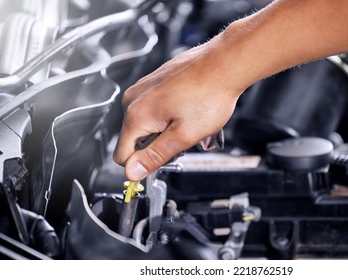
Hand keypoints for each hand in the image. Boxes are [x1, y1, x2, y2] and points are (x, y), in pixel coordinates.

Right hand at [113, 43, 241, 180]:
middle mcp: (134, 98)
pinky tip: (188, 110)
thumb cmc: (210, 94)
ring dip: (165, 130)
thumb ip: (155, 156)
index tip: (160, 165)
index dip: (141, 166)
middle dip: (158, 145)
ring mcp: (144, 87)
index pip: (122, 156)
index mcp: (136, 114)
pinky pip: (154, 109)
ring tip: (189, 122)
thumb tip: (133, 172)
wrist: (224, 64)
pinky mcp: (154, 82)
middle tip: (184, 139)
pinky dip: (169, 115)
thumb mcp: (183, 135)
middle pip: (135, 139)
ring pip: (147, 124)